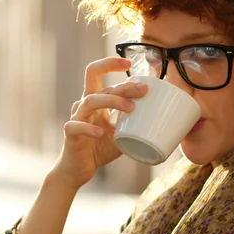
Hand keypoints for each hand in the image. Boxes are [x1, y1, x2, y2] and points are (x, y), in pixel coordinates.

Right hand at [52, 57, 147, 188]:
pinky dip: (89, 128)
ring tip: (131, 108)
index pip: (96, 73)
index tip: (129, 62)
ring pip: (89, 101)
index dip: (110, 63)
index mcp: (93, 100)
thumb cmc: (100, 148)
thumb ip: (134, 121)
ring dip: (111, 101)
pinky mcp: (70, 134)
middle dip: (122, 85)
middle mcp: (83, 105)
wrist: (78, 170)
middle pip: (98, 85)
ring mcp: (76, 118)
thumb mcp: (121, 132)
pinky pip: (76, 127)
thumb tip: (162, 116)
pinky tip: (100, 132)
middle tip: (143, 90)